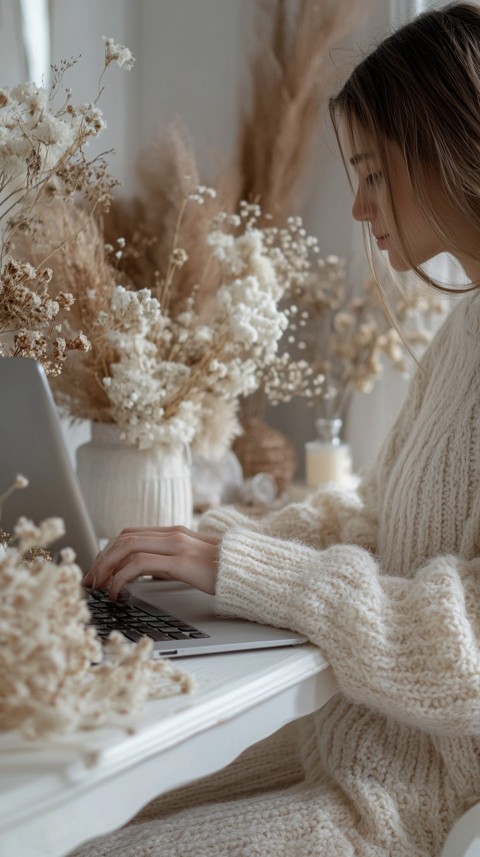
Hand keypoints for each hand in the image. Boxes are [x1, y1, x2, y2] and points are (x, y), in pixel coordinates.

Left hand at [83, 526, 219, 598]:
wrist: (254, 570)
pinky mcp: (181, 561)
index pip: (131, 534)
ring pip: (127, 548)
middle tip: (90, 581)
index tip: (98, 570)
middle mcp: (174, 534)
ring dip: (106, 568)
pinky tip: (118, 592)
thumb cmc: (228, 570)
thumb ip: (172, 561)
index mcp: (175, 532)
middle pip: (123, 538)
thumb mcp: (194, 563)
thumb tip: (147, 574)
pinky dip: (121, 577)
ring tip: (98, 587)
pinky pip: (139, 565)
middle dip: (101, 559)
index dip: (109, 551)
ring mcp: (177, 545)